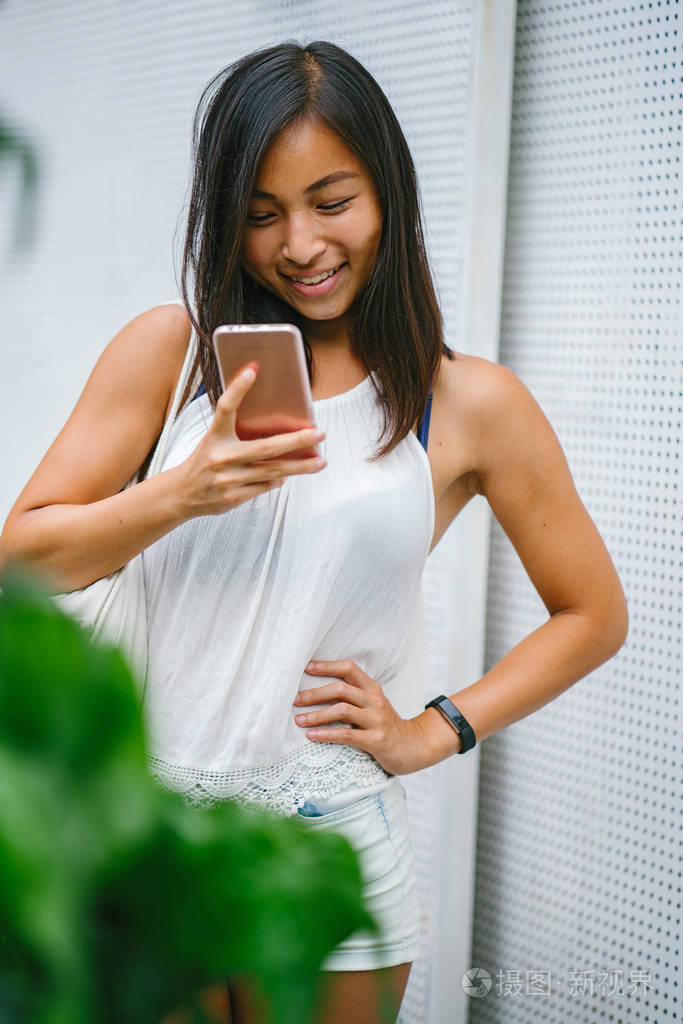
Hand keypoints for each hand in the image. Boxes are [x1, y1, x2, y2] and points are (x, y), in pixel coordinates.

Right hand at [175, 364, 325, 517]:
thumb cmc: (203, 462)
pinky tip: (287, 474)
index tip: (252, 370)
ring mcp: (228, 479)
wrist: (181, 494)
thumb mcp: (213, 441)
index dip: (238, 388)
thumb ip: (237, 433)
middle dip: (297, 441)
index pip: (225, 408)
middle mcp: (221, 457)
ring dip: (300, 466)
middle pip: (266, 447)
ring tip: (320, 461)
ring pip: (273, 471)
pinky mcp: (234, 497)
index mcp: (214, 437)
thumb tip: (276, 428)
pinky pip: (265, 486)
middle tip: (319, 434)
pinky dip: (279, 479)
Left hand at [293, 659, 435, 775]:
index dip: (327, 666)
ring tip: (299, 720)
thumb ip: (354, 695)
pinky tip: (311, 736)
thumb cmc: (385, 725)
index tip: (306, 668)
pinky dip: (326, 734)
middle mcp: (375, 700)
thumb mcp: (374, 704)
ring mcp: (377, 720)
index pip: (349, 668)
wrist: (413, 747)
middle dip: (314, 694)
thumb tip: (318, 691)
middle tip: (294, 700)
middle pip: (340, 689)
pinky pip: (346, 735)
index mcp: (372, 688)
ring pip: (341, 710)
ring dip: (316, 715)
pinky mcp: (376, 740)